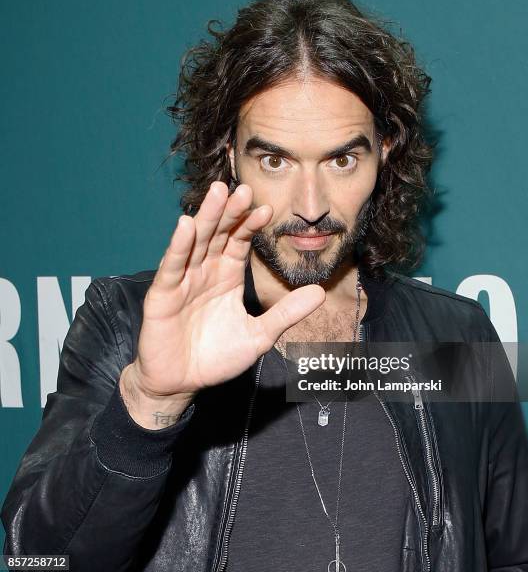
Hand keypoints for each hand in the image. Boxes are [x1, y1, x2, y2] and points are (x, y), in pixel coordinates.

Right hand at [129, 180, 325, 400]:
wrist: (182, 382)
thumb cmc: (217, 358)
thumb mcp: (259, 335)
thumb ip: (286, 314)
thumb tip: (321, 292)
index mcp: (226, 277)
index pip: (239, 242)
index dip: (251, 225)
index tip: (268, 209)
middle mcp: (205, 272)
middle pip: (218, 234)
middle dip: (231, 212)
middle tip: (244, 188)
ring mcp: (183, 280)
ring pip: (196, 242)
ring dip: (207, 217)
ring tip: (219, 193)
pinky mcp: (162, 295)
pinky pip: (172, 267)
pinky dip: (179, 246)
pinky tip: (186, 226)